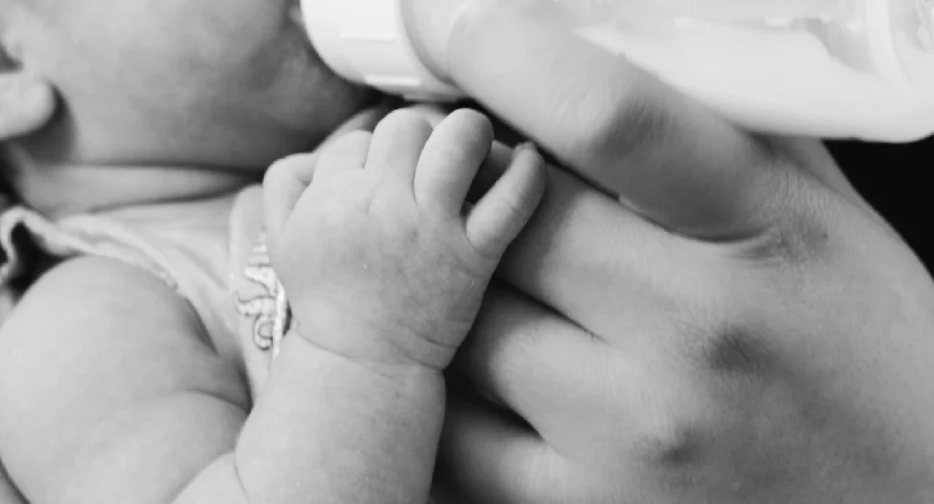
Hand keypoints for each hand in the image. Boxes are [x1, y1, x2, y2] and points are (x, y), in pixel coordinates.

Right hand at [263, 109, 544, 371]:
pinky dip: (527, 172)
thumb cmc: (325, 296)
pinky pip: (512, 199)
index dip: (369, 157)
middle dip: (416, 140)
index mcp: (332, 197)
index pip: (359, 140)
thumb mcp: (281, 239)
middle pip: (407, 127)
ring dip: (469, 135)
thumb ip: (286, 182)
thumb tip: (320, 149)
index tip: (378, 186)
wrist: (363, 361)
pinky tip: (529, 159)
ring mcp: (432, 227)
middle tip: (422, 169)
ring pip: (460, 138)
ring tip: (471, 152)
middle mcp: (381, 204)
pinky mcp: (474, 254)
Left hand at [429, 6, 933, 502]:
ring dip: (455, 288)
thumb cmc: (858, 345)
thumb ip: (713, 132)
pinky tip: (484, 359)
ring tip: (490, 276)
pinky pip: (456, 433)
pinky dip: (451, 385)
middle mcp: (692, 333)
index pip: (608, 118)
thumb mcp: (818, 211)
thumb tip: (592, 51)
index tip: (450, 29)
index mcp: (759, 229)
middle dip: (468, 188)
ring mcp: (630, 433)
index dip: (502, 56)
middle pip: (502, 224)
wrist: (905, 499)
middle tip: (469, 178)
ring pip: (463, 327)